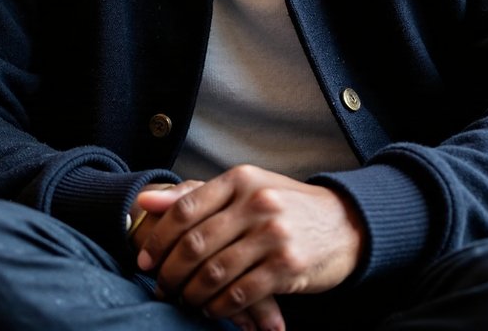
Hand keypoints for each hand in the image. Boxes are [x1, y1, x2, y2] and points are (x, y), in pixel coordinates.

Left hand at [130, 179, 280, 330]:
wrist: (343, 223)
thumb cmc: (284, 206)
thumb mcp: (245, 189)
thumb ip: (195, 194)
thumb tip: (145, 201)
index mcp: (241, 179)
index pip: (186, 209)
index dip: (159, 238)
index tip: (144, 259)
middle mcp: (257, 202)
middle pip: (196, 243)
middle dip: (170, 271)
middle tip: (160, 286)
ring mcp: (274, 234)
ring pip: (215, 272)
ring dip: (192, 292)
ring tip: (184, 300)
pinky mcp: (288, 266)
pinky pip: (239, 293)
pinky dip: (219, 307)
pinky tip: (212, 309)